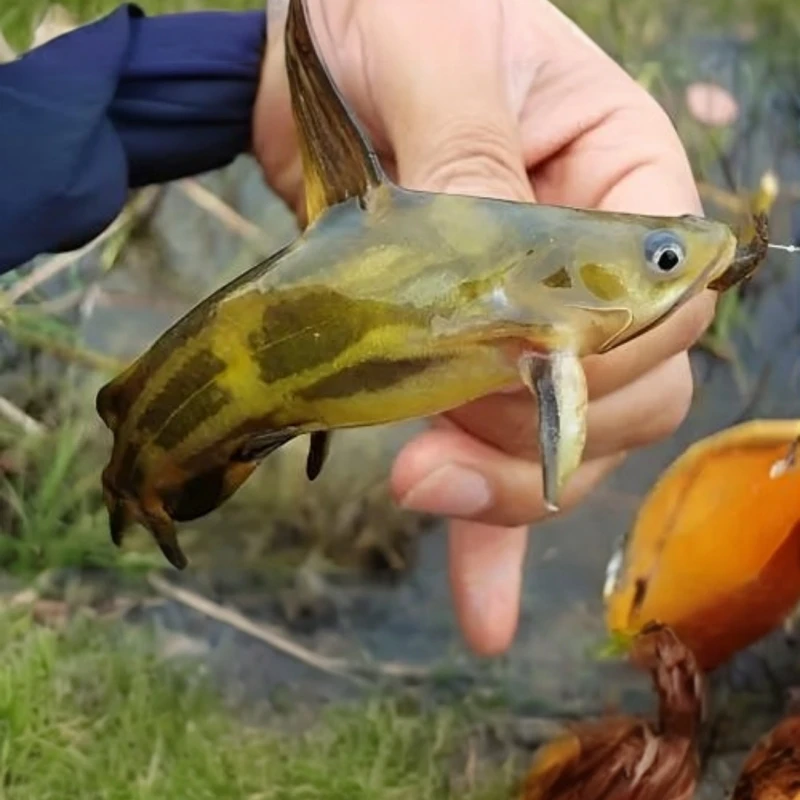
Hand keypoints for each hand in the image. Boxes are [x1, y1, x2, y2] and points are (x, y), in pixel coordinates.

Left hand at [253, 0, 715, 655]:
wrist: (303, 46)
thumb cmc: (389, 2)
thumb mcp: (434, 45)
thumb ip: (472, 158)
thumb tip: (499, 287)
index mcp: (622, 176)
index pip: (661, 302)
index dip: (601, 358)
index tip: (506, 371)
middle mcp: (589, 260)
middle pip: (623, 393)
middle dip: (544, 442)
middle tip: (434, 456)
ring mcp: (524, 320)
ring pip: (559, 442)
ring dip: (503, 497)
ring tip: (422, 499)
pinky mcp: (453, 359)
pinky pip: (487, 456)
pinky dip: (485, 534)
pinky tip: (480, 609)